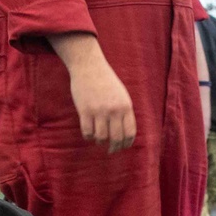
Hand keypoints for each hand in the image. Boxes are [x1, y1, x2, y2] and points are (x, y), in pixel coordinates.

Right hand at [48, 32, 135, 152]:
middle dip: (114, 148)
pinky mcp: (85, 110)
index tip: (122, 147)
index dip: (126, 144)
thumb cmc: (106, 81)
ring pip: (101, 138)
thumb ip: (124, 113)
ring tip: (99, 140)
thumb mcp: (122, 95)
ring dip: (100, 142)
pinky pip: (87, 133)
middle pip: (116, 138)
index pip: (130, 133)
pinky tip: (89, 134)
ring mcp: (99, 111)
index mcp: (125, 106)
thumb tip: (125, 135)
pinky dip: (88, 137)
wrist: (89, 66)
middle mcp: (114, 110)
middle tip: (111, 150)